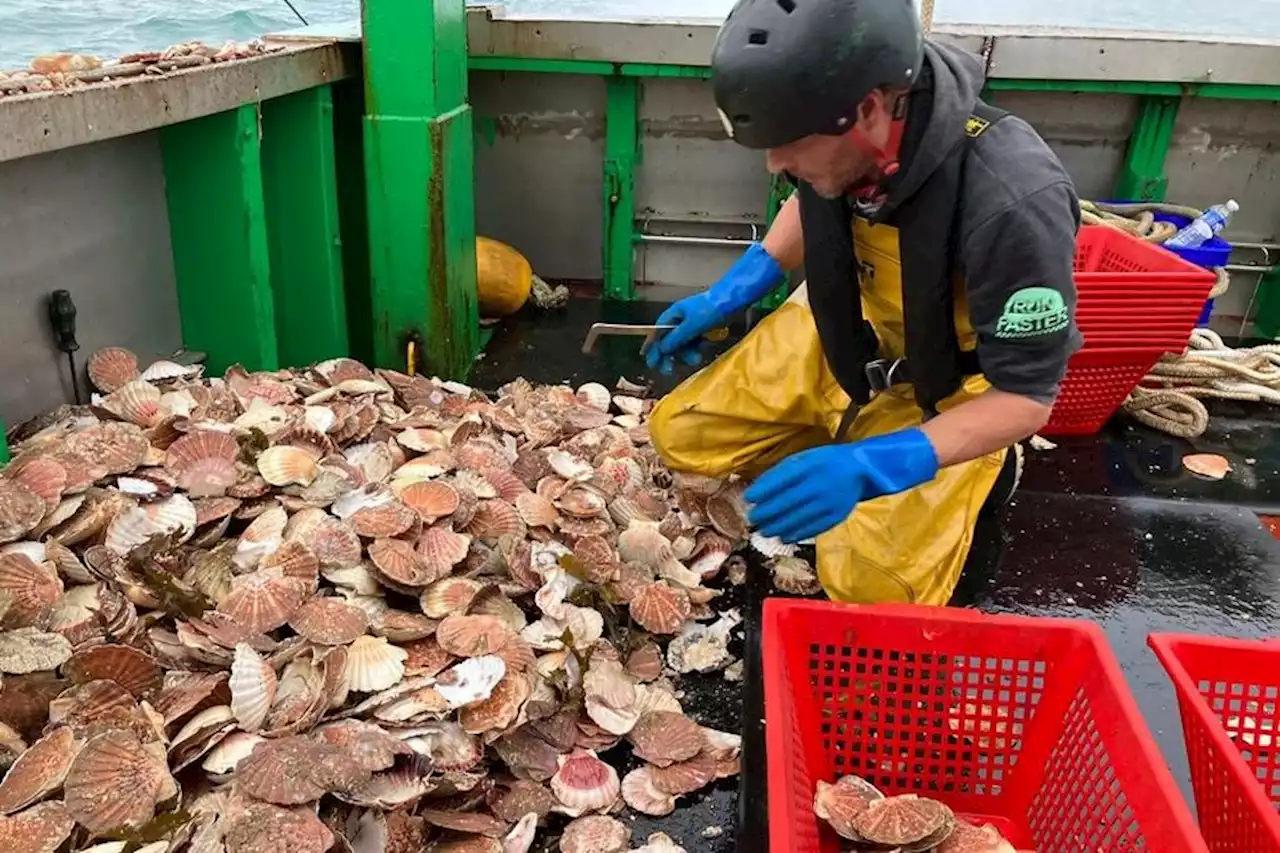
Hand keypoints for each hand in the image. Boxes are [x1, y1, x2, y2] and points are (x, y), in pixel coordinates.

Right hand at [644, 293, 721, 373]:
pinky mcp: (701, 330)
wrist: (731, 301)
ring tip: (695, 359)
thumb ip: (676, 338)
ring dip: (686, 354)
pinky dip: (695, 350)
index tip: (650, 362)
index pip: (657, 333)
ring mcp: (690, 326)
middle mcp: (679, 321)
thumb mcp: (692, 325)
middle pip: (668, 342)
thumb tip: (662, 349)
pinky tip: (700, 352)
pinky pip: (693, 344)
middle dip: (668, 356)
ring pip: (682, 345)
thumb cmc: (711, 309)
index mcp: (673, 315)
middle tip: (668, 370)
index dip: (652, 348)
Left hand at [744, 428, 940, 543]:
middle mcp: (820, 484)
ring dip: (778, 526)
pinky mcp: (836, 516)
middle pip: (788, 502)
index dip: (763, 490)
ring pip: (799, 518)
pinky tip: (783, 536)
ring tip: (764, 530)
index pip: (782, 479)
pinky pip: (813, 527)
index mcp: (811, 466)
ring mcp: (829, 502)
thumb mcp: (804, 458)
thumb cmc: (825, 462)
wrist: (861, 470)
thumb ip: (783, 472)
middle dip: (767, 512)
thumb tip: (758, 489)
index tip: (748, 498)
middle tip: (752, 519)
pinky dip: (796, 533)